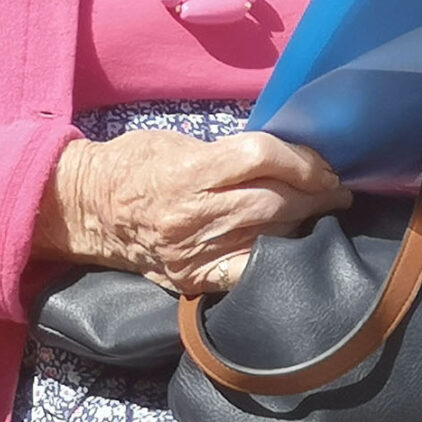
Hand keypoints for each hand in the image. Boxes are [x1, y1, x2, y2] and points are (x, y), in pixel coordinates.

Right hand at [35, 129, 345, 293]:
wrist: (85, 210)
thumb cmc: (131, 166)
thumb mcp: (176, 143)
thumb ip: (227, 153)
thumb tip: (284, 158)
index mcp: (186, 172)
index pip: (261, 157)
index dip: (303, 159)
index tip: (323, 163)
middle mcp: (192, 215)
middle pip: (276, 200)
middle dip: (317, 193)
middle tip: (336, 189)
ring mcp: (195, 252)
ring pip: (272, 236)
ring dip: (307, 224)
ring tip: (322, 212)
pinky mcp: (194, 278)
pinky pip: (251, 272)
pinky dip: (277, 258)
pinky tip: (291, 247)